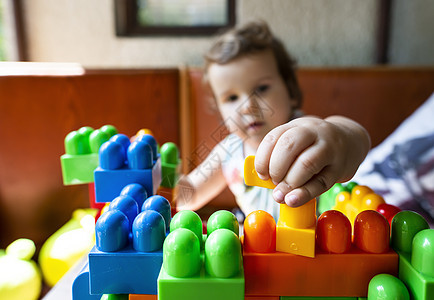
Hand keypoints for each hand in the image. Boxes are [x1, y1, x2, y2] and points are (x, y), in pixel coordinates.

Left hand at [254, 116, 369, 206]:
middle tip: (274, 182)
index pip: (273, 137)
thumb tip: (262, 179)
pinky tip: (293, 200)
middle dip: (275, 168)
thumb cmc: (315, 146)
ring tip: (281, 195)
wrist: (351, 141)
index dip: (262, 159)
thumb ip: (280, 157)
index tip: (262, 174)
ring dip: (289, 182)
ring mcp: (329, 148)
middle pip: (288, 145)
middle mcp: (313, 132)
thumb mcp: (298, 143)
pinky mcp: (340, 167)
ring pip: (306, 163)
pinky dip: (304, 194)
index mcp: (296, 125)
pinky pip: (321, 182)